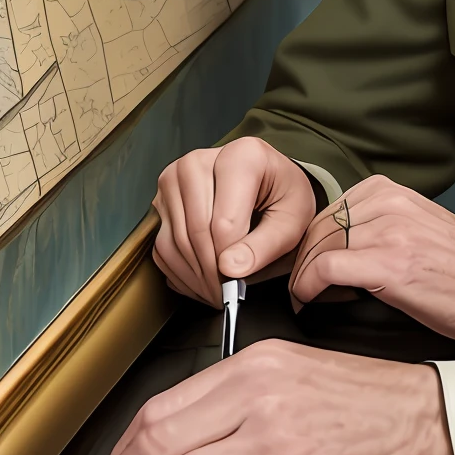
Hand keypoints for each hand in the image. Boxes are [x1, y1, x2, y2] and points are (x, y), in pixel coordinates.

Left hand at [87, 340, 454, 454]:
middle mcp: (259, 402)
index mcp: (255, 367)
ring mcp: (274, 450)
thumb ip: (238, 395)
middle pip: (162, 444)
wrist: (427, 427)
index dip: (126, 443)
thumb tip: (184, 433)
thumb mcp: (296, 370)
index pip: (166, 405)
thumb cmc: (368, 401)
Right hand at [152, 139, 316, 306]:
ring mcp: (175, 178)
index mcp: (240, 157)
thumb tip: (231, 269)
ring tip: (216, 292)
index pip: (224, 222)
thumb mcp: (291, 220)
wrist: (268, 181)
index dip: (231, 263)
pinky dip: (180, 272)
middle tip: (227, 297)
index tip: (239, 286)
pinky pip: (162, 246)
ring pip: (175, 242)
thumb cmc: (282, 196)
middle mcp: (199, 161)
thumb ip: (265, 245)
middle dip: (211, 275)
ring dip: (195, 277)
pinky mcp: (162, 198)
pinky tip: (201, 281)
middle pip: (196, 232)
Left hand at [289, 174, 454, 353]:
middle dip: (300, 261)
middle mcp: (390, 201)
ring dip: (302, 276)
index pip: (327, 211)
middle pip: (316, 227)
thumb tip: (334, 256)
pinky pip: (326, 268)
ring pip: (316, 245)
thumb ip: (380, 229)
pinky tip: (311, 303)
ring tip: (304, 300)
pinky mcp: (391, 264)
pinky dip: (309, 287)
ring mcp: (391, 230)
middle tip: (297, 290)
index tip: (301, 270)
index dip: (308, 245)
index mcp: (394, 190)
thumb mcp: (421, 232)